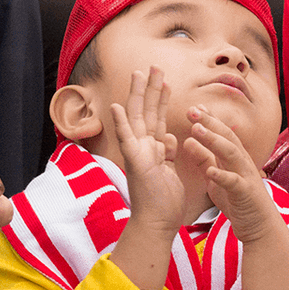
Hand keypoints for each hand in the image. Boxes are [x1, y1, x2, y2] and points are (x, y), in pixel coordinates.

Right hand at [110, 67, 185, 234]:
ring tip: (140, 73)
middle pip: (146, 112)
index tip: (165, 81)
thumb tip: (170, 138)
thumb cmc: (164, 202)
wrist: (156, 223)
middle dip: (150, 88)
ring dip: (138, 95)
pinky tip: (118, 107)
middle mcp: (143, 148)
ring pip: (138, 118)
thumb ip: (168, 153)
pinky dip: (122, 124)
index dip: (161, 99)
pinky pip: (127, 140)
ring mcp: (137, 154)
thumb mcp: (170, 171)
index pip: (157, 118)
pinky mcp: (135, 163)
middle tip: (153, 66)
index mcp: (153, 149)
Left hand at [183, 104, 277, 242]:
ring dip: (213, 140)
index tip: (193, 106)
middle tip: (192, 110)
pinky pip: (234, 183)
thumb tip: (188, 140)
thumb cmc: (237, 200)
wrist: (259, 226)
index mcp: (233, 158)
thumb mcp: (216, 177)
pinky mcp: (245, 194)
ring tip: (196, 130)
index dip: (208, 119)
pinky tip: (210, 171)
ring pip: (230, 153)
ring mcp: (245, 176)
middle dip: (209, 122)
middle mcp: (241, 162)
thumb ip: (204, 159)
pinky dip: (222, 176)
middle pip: (226, 137)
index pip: (221, 133)